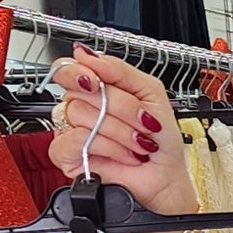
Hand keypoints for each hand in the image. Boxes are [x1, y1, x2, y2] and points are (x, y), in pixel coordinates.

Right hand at [49, 47, 194, 221]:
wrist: (165, 177)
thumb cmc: (159, 139)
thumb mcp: (151, 92)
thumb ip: (119, 70)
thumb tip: (86, 55)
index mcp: (96, 88)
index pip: (69, 68)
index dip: (79, 71)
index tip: (96, 80)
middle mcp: (81, 107)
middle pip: (78, 89)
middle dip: (118, 106)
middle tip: (139, 121)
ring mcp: (71, 131)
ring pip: (78, 113)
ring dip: (118, 130)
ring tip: (136, 142)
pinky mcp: (67, 156)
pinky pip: (73, 139)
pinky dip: (105, 146)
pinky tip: (122, 154)